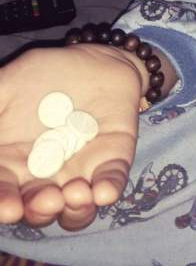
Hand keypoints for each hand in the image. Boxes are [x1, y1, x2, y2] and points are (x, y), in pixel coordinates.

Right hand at [0, 44, 141, 231]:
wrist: (97, 61)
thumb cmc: (46, 74)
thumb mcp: (10, 84)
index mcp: (12, 164)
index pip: (4, 191)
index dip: (3, 202)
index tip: (8, 207)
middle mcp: (43, 178)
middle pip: (37, 209)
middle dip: (40, 210)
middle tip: (48, 200)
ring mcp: (78, 174)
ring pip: (74, 209)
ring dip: (75, 210)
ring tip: (77, 194)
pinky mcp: (110, 163)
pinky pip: (110, 183)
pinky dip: (108, 190)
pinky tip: (104, 191)